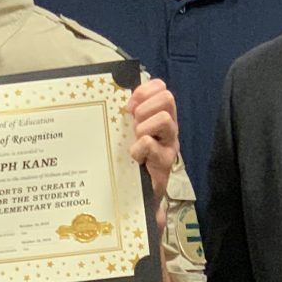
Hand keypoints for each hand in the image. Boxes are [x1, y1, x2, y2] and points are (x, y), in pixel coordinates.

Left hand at [127, 79, 179, 201]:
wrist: (139, 193)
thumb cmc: (132, 158)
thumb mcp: (128, 131)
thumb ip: (126, 115)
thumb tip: (112, 97)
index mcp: (159, 114)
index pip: (160, 87)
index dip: (144, 91)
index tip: (129, 105)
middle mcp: (169, 126)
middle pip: (167, 98)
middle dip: (146, 107)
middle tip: (133, 122)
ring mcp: (169, 144)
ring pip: (164, 119)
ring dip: (144, 126)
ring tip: (135, 138)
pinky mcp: (165, 162)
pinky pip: (151, 144)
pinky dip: (139, 148)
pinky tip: (134, 156)